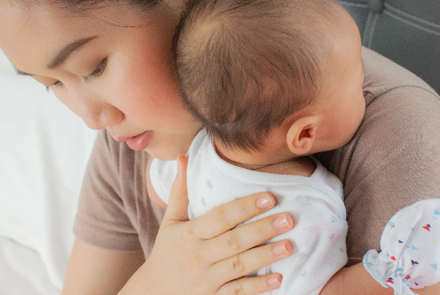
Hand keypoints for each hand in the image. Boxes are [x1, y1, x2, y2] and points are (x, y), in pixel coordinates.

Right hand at [121, 156, 294, 294]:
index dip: (245, 207)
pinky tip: (278, 279)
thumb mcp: (170, 223)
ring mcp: (207, 279)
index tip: (269, 197)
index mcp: (191, 233)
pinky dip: (257, 287)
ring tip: (289, 245)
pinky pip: (238, 292)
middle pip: (234, 240)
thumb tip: (184, 157)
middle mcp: (199, 255)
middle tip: (289, 218)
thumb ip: (180, 192)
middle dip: (262, 229)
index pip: (221, 217)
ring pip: (239, 266)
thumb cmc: (165, 254)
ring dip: (265, 256)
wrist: (150, 294)